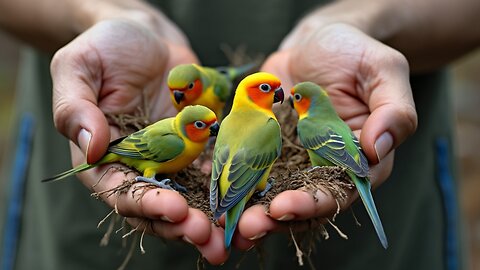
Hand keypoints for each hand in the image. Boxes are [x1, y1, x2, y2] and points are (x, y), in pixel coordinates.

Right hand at [50, 19, 226, 263]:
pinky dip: (227, 190)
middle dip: (182, 225)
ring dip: (208, 219)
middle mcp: (138, 166)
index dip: (146, 204)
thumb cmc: (106, 47)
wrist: (146, 36)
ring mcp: (169, 160)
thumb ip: (75, 107)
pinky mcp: (194, 148)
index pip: (121, 191)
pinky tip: (247, 202)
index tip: (174, 209)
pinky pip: (212, 173)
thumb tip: (92, 147)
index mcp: (104, 157)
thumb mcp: (78, 67)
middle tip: (210, 237)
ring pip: (188, 198)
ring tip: (229, 235)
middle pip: (157, 206)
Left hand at [236, 23, 416, 241]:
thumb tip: (377, 151)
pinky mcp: (269, 146)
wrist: (315, 42)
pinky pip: (252, 167)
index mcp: (359, 157)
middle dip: (275, 217)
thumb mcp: (382, 70)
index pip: (340, 191)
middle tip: (247, 225)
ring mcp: (295, 158)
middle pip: (303, 201)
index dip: (314, 204)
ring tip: (229, 220)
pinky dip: (236, 181)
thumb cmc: (354, 53)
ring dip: (253, 209)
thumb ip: (393, 110)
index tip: (285, 207)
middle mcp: (326, 165)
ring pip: (275, 193)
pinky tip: (214, 190)